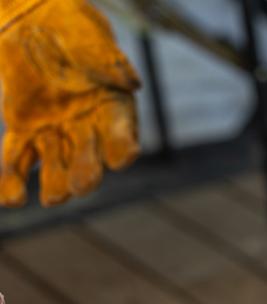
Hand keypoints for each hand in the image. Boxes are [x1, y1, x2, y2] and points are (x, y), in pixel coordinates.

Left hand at [0, 0, 139, 206]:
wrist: (36, 18)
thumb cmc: (72, 27)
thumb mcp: (92, 38)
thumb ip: (109, 61)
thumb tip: (131, 80)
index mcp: (112, 110)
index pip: (122, 135)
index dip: (122, 147)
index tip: (122, 157)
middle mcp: (88, 129)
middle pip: (90, 159)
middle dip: (86, 173)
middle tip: (82, 186)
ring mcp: (56, 134)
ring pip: (56, 168)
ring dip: (55, 184)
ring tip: (52, 199)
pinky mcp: (24, 132)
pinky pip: (18, 161)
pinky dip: (13, 181)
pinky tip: (10, 199)